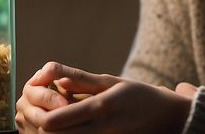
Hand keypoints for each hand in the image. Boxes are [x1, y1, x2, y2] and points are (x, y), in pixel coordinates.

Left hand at [16, 62, 197, 132]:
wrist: (167, 119)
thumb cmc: (139, 96)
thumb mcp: (111, 81)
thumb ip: (80, 79)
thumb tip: (54, 75)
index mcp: (100, 108)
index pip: (57, 121)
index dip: (39, 116)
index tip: (37, 105)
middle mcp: (101, 129)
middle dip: (40, 126)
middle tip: (37, 114)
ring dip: (52, 133)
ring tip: (51, 119)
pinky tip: (65, 128)